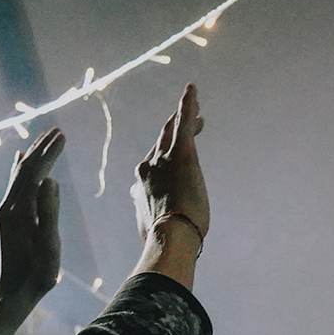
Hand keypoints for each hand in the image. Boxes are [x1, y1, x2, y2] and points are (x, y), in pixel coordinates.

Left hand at [0, 126, 65, 301]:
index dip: (49, 153)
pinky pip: (14, 184)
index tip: (63, 136)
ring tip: (45, 139)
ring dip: (32, 155)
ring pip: (19, 174)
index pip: (35, 172)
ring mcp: (6, 210)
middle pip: (24, 168)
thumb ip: (49, 213)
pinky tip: (19, 159)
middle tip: (58, 131)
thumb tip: (51, 180)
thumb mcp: (49, 247)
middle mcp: (8, 205)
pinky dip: (19, 168)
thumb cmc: (36, 275)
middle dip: (42, 148)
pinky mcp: (7, 217)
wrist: (13, 293)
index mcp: (19, 210)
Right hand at [135, 85, 207, 239]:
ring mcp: (163, 160)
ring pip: (172, 131)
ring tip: (194, 107)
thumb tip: (153, 238)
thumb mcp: (156, 235)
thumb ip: (154, 228)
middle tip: (181, 122)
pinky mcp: (182, 153)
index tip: (167, 169)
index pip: (150, 172)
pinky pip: (184, 123)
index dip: (160, 166)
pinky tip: (193, 91)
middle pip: (159, 144)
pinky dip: (188, 105)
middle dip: (170, 132)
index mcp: (140, 190)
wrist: (169, 237)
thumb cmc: (167, 243)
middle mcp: (146, 170)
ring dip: (182, 117)